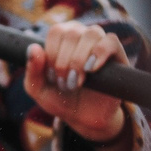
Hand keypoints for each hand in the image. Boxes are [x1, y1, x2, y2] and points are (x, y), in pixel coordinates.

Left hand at [22, 22, 131, 143]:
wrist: (84, 118)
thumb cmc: (60, 99)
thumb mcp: (39, 89)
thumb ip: (32, 70)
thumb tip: (33, 48)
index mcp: (62, 38)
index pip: (56, 31)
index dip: (52, 54)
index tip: (53, 77)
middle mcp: (82, 35)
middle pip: (72, 33)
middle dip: (65, 62)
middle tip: (66, 84)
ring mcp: (100, 43)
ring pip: (92, 34)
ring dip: (80, 60)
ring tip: (78, 81)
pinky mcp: (117, 55)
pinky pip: (111, 41)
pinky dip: (100, 53)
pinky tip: (92, 70)